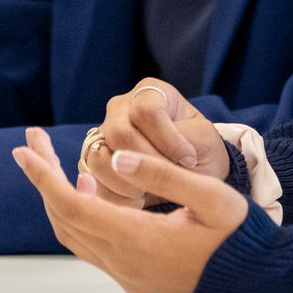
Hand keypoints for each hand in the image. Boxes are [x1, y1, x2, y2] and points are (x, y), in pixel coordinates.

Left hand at [12, 127, 247, 292]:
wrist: (257, 282)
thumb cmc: (240, 237)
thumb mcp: (210, 196)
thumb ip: (163, 175)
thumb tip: (117, 160)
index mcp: (138, 238)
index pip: (72, 204)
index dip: (43, 175)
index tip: (25, 148)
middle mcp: (123, 261)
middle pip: (64, 217)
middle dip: (44, 179)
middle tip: (35, 145)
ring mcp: (126, 274)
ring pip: (73, 234)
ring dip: (58, 199)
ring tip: (56, 165)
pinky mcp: (134, 278)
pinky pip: (91, 246)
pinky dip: (80, 216)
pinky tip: (91, 193)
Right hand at [83, 79, 229, 205]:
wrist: (192, 173)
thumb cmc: (201, 152)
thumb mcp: (204, 143)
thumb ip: (180, 142)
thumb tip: (141, 160)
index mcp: (150, 92)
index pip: (147, 112)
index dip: (168, 141)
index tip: (189, 160)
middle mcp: (119, 108)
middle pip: (119, 133)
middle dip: (146, 164)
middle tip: (167, 180)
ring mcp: (100, 134)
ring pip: (99, 157)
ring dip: (128, 182)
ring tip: (153, 190)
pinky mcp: (88, 161)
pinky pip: (90, 180)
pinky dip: (113, 196)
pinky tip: (137, 199)